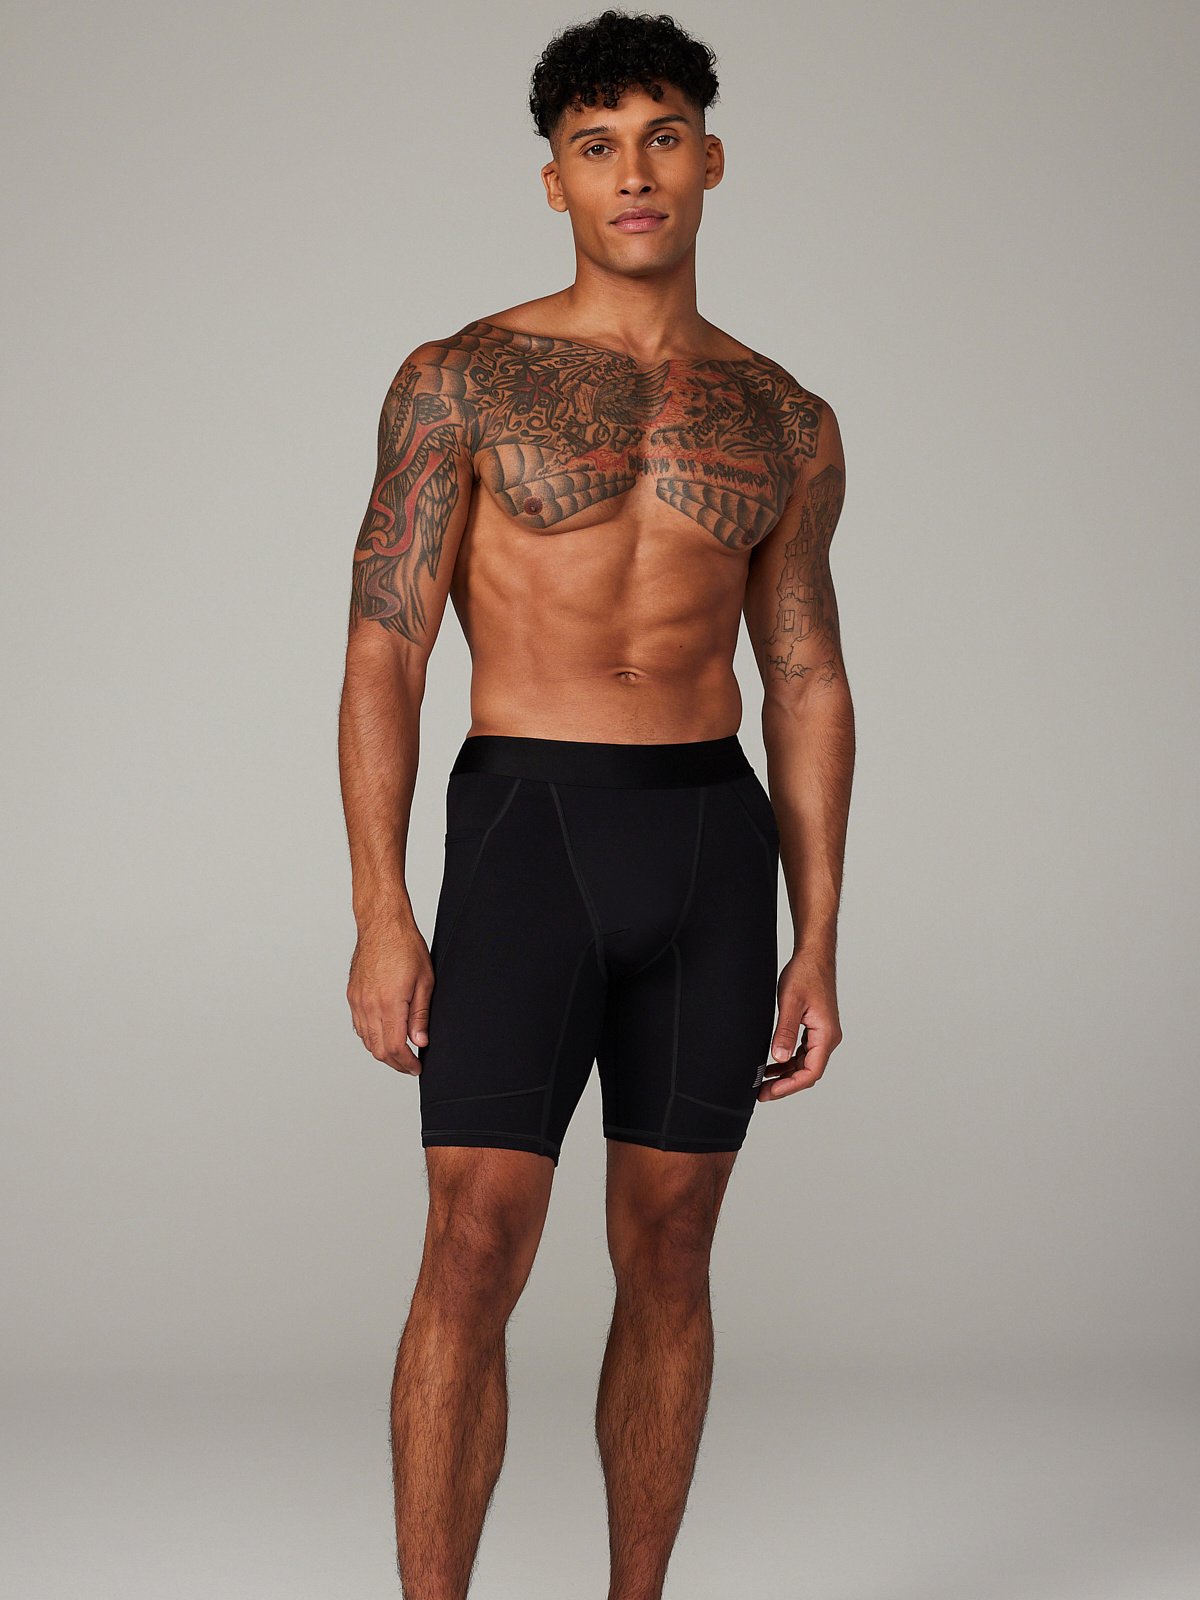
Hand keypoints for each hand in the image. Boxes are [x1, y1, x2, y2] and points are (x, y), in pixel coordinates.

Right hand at [347, 920, 433, 1074]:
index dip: (407, 1063)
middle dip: (396, 1063)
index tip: (417, 1067)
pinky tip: (384, 1036)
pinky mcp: (352, 996)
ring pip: (367, 1041)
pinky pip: (359, 1027)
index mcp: (389, 1003)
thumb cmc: (405, 947)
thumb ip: (421, 1015)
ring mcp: (358, 1002)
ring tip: (401, 1053)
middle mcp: (369, 1006)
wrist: (382, 926)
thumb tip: (420, 1042)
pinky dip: (371, 1038)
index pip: (396, 1048)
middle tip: (411, 1065)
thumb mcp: (425, 981)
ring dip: (383, 1052)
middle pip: (379, 1050)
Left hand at [759, 948, 841, 1100]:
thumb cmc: (805, 974)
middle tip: (761, 1093)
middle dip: (785, 1084)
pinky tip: (771, 1065)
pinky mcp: (815, 1029)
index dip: (789, 1086)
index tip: (769, 1091)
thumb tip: (778, 1058)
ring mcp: (822, 1034)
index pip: (811, 1072)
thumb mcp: (790, 1003)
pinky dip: (787, 1061)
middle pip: (808, 1072)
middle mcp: (828, 1038)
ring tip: (763, 1083)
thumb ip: (785, 1032)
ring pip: (804, 1064)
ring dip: (785, 1074)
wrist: (813, 956)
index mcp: (826, 1035)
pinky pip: (802, 1053)